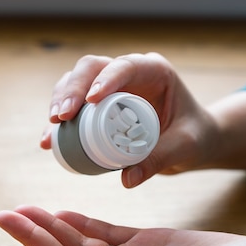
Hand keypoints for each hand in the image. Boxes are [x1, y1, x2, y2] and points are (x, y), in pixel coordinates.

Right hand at [42, 53, 219, 187]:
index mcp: (154, 71)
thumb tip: (126, 179)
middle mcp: (129, 72)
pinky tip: (49, 141)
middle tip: (60, 117)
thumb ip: (160, 159)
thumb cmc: (196, 136)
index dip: (104, 79)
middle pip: (91, 69)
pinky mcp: (100, 104)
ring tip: (51, 131)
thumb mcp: (185, 147)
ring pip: (76, 82)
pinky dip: (61, 122)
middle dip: (71, 90)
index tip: (90, 101)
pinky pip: (75, 106)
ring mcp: (112, 86)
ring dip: (59, 102)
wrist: (194, 141)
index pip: (125, 66)